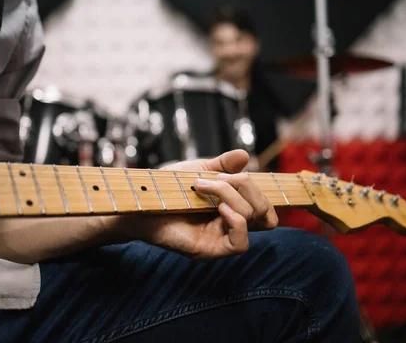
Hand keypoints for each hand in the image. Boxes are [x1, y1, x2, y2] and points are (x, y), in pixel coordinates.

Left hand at [119, 150, 277, 259]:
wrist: (141, 199)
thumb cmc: (167, 188)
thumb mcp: (199, 170)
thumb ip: (223, 165)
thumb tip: (244, 155)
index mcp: (231, 208)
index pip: (264, 207)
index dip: (259, 189)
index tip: (237, 172)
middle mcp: (229, 226)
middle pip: (264, 211)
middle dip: (247, 186)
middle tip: (218, 177)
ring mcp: (221, 239)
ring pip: (252, 220)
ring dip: (232, 195)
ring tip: (205, 186)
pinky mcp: (210, 250)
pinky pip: (239, 243)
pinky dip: (236, 221)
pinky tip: (220, 208)